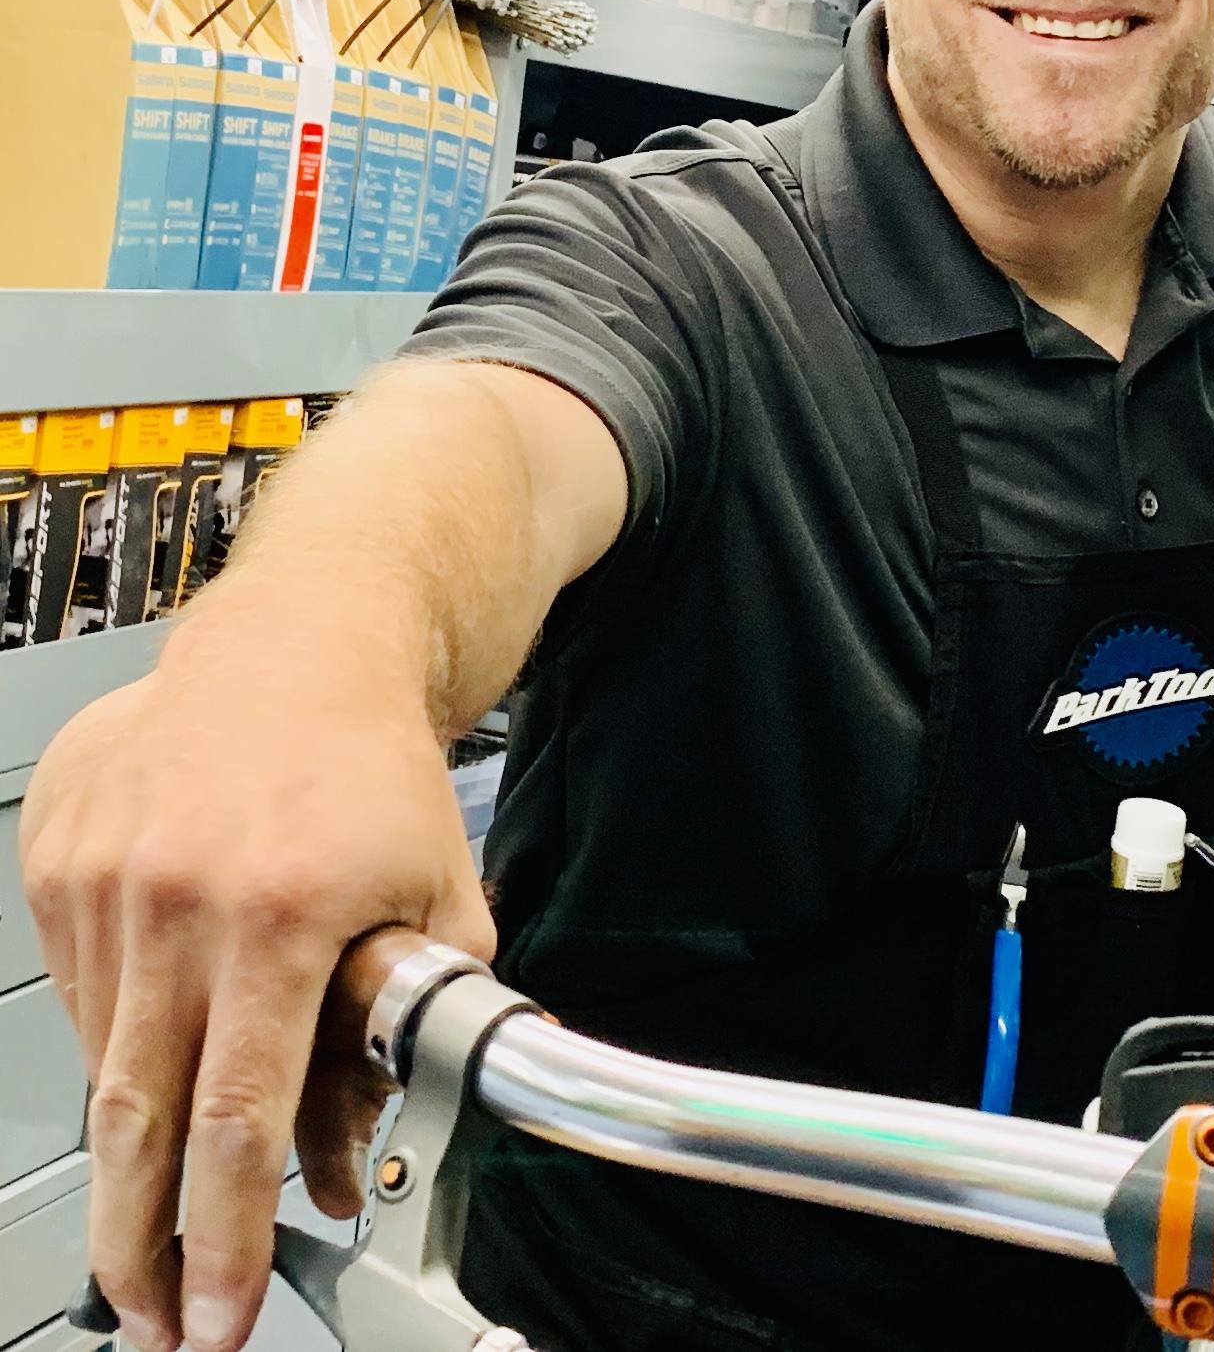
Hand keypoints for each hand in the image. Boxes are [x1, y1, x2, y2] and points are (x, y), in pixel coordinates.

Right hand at [19, 647, 494, 1351]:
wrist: (303, 646)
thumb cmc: (376, 768)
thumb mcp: (438, 899)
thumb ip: (410, 1034)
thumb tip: (356, 1163)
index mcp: (279, 913)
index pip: (235, 1122)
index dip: (224, 1240)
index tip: (219, 1313)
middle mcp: (176, 898)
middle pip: (136, 1123)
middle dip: (141, 1246)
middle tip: (154, 1317)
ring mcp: (102, 877)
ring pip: (106, 1061)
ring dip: (136, 1138)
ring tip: (172, 1180)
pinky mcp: (57, 861)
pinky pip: (77, 990)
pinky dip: (122, 1031)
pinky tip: (168, 1015)